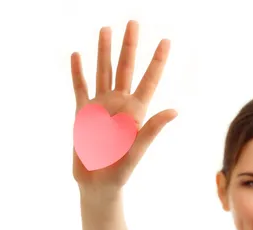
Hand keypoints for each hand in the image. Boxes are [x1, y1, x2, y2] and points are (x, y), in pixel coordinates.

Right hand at [71, 20, 176, 192]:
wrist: (97, 185)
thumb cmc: (120, 172)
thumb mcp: (137, 150)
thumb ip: (152, 129)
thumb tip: (174, 111)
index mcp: (135, 112)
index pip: (149, 80)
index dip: (157, 61)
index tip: (165, 40)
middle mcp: (119, 105)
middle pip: (125, 69)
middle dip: (129, 46)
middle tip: (133, 22)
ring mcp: (101, 107)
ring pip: (102, 72)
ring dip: (104, 51)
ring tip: (106, 29)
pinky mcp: (83, 114)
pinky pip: (80, 88)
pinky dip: (78, 72)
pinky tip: (77, 55)